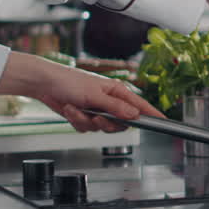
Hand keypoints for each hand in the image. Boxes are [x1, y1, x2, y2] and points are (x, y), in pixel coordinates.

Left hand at [0, 53, 164, 132]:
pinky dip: (76, 121)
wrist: (44, 84)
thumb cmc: (68, 81)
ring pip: (102, 128)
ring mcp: (97, 110)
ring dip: (86, 120)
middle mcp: (110, 101)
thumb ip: (116, 107)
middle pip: (121, 123)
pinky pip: (87, 128)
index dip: (153, 114)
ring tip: (75, 108)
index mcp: (118, 92)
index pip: (141, 106)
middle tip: (97, 117)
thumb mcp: (94, 95)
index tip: (165, 122)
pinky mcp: (85, 116)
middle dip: (107, 124)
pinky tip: (69, 109)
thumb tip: (134, 115)